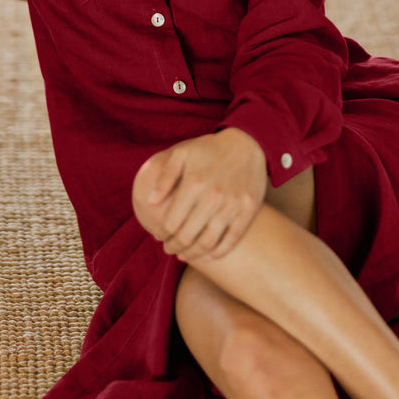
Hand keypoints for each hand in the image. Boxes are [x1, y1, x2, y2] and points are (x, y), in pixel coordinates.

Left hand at [134, 129, 266, 262]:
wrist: (247, 143)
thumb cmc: (209, 149)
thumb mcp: (181, 153)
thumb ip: (164, 176)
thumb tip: (150, 201)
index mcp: (194, 183)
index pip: (171, 221)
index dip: (162, 233)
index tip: (159, 236)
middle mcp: (213, 196)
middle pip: (187, 235)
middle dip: (174, 246)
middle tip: (168, 249)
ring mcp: (232, 205)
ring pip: (208, 242)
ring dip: (193, 253)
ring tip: (184, 254)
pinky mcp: (248, 210)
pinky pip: (232, 239)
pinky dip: (219, 251)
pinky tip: (209, 255)